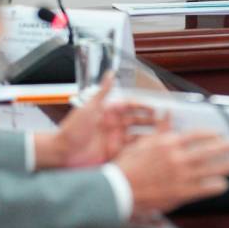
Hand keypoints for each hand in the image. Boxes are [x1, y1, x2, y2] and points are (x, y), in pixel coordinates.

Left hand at [34, 74, 155, 168]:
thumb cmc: (71, 129)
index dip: (143, 106)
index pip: (130, 106)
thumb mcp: (88, 107)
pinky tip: (151, 149)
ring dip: (149, 135)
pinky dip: (141, 149)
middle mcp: (113, 125)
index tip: (156, 106)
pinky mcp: (113, 153)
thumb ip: (102, 91)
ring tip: (164, 134)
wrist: (62, 152)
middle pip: (137, 121)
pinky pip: (131, 150)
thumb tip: (110, 73)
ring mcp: (114, 139)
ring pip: (137, 136)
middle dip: (151, 120)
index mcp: (108, 112)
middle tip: (166, 120)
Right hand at [115, 121, 228, 213]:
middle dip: (225, 148)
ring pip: (210, 170)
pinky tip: (222, 184)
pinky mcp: (180, 193)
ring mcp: (181, 176)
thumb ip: (159, 128)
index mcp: (168, 143)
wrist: (120, 189)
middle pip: (208, 151)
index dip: (211, 135)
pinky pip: (203, 188)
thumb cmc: (128, 165)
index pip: (196, 136)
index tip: (219, 134)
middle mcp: (177, 158)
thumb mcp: (143, 142)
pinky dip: (215, 186)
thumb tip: (167, 112)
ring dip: (226, 166)